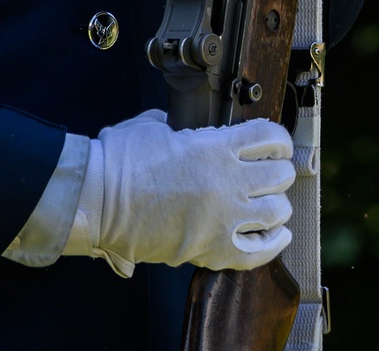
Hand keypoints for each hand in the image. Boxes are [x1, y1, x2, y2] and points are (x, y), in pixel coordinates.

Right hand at [62, 111, 293, 276]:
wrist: (98, 200)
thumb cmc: (120, 161)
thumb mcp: (155, 126)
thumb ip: (182, 128)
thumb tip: (190, 133)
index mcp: (213, 147)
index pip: (268, 136)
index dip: (278, 138)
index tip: (275, 142)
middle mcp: (225, 182)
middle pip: (279, 175)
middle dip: (279, 170)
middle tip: (272, 171)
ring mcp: (222, 219)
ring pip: (277, 212)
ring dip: (277, 204)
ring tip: (270, 201)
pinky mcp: (212, 250)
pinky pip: (259, 252)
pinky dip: (273, 243)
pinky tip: (277, 233)